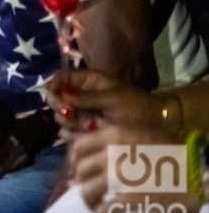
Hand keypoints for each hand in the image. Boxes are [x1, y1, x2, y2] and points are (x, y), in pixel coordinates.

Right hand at [48, 69, 169, 133]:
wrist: (157, 127)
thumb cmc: (137, 107)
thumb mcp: (112, 99)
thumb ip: (85, 98)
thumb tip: (59, 94)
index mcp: (89, 81)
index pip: (61, 78)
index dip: (54, 86)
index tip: (54, 96)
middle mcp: (82, 96)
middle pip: (56, 98)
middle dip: (62, 108)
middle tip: (73, 115)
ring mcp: (83, 113)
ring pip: (61, 117)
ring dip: (71, 122)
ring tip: (90, 126)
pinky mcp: (85, 130)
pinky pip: (70, 131)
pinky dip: (76, 134)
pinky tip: (89, 134)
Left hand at [68, 124, 188, 212]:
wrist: (196, 171)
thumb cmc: (171, 154)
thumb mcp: (139, 136)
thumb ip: (114, 143)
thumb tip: (89, 161)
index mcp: (115, 135)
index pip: (79, 148)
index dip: (76, 163)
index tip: (81, 172)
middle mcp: (112, 153)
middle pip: (81, 172)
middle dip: (83, 184)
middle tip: (93, 193)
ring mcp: (119, 175)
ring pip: (87, 192)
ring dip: (91, 203)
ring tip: (100, 208)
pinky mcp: (129, 197)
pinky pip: (104, 211)